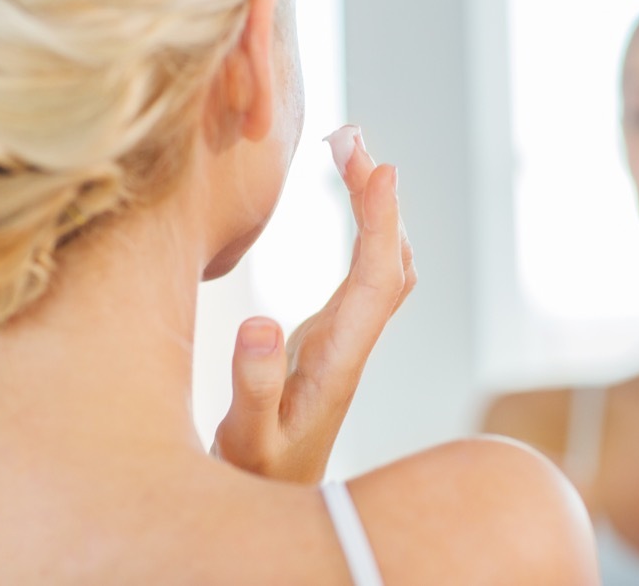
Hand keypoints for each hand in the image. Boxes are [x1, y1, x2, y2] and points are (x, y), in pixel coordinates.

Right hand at [211, 125, 416, 483]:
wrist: (278, 499)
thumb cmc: (259, 472)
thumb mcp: (248, 436)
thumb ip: (255, 386)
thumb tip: (261, 323)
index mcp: (340, 361)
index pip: (376, 281)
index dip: (380, 224)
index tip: (379, 169)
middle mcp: (355, 344)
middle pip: (390, 261)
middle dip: (379, 199)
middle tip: (352, 140)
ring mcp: (349, 338)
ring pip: (383, 264)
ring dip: (376, 209)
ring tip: (350, 155)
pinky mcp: (335, 336)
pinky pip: (365, 272)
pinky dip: (364, 229)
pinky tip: (349, 202)